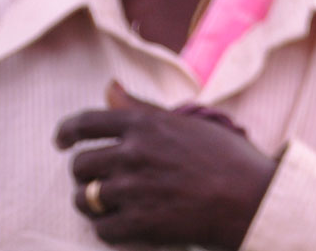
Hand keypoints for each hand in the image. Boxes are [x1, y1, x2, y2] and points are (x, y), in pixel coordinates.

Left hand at [56, 82, 278, 248]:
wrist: (253, 199)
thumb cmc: (227, 158)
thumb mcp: (188, 123)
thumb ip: (141, 108)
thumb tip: (108, 86)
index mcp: (145, 125)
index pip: (85, 123)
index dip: (66, 133)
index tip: (62, 142)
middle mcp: (134, 154)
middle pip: (80, 164)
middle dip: (84, 174)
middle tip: (99, 180)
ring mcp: (134, 190)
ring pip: (84, 198)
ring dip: (92, 202)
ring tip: (110, 204)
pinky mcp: (139, 224)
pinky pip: (101, 228)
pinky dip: (108, 228)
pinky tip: (125, 224)